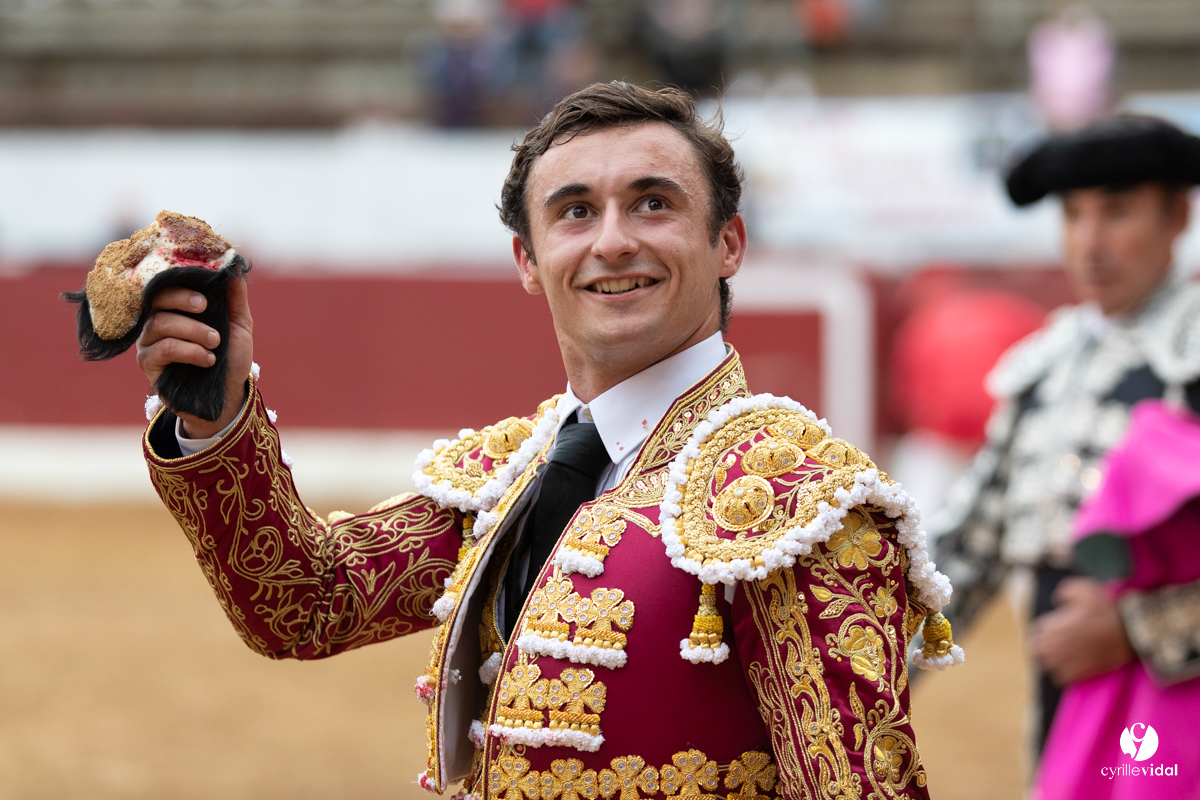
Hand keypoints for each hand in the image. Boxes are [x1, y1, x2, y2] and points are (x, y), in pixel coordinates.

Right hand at [136, 274, 253, 437]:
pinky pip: (161, 349)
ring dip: (192, 330)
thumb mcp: (239, 325)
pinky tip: (208, 359)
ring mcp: (149, 342)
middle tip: (205, 306)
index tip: (204, 287)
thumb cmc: (230, 357)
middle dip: (182, 299)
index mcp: (176, 308)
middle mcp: (157, 321)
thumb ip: (235, 298)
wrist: (228, 395)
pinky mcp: (148, 364)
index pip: (168, 284)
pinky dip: (189, 351)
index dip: (181, 281)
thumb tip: (235, 267)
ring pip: (159, 324)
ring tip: (215, 342)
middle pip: (157, 299)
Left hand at [1031, 577, 1133, 685]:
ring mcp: (1066, 661)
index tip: (1059, 626)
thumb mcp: (1082, 589)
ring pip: (1048, 665)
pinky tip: (1071, 666)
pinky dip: (1063, 673)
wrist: (1128, 631)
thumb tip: (1058, 601)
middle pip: (1038, 649)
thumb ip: (1063, 592)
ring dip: (1052, 660)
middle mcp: (1054, 646)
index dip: (1048, 627)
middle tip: (1059, 641)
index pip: (1038, 630)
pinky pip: (1061, 678)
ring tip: (1063, 654)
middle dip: (1046, 645)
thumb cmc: (1104, 609)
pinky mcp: (1079, 673)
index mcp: (1052, 627)